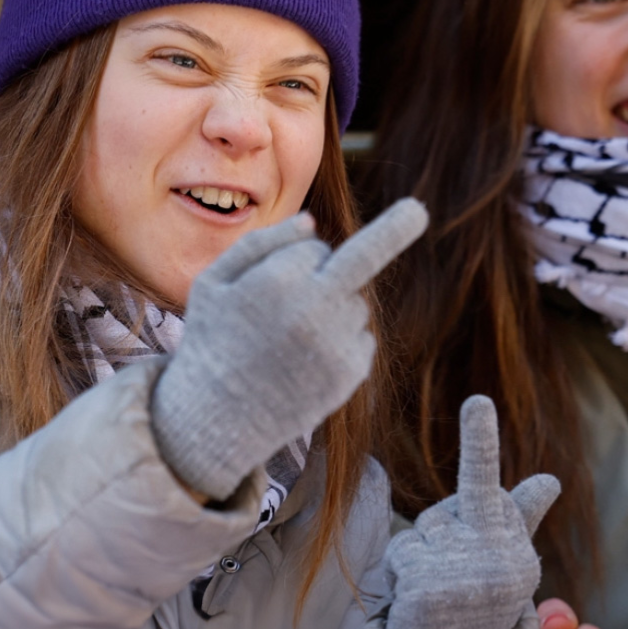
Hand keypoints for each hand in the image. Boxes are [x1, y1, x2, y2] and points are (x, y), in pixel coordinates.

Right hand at [151, 198, 427, 501]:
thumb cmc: (211, 340)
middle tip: (417, 210)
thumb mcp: (212, 283)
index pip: (311, 247)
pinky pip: (360, 335)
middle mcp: (314, 308)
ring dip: (333, 307)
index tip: (263, 287)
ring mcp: (337, 342)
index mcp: (276, 280)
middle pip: (358, 260)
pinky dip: (339, 339)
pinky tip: (304, 362)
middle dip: (395, 230)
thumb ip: (259, 244)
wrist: (217, 417)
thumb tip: (314, 225)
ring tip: (288, 342)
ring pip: (355, 301)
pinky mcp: (352, 372)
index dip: (288, 263)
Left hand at [384, 395, 557, 628]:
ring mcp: (461, 571)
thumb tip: (551, 480)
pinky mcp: (429, 585)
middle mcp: (496, 556)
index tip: (477, 400)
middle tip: (466, 493)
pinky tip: (421, 600)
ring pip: (419, 532)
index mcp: (514, 545)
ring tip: (438, 589)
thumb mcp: (501, 556)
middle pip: (448, 507)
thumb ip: (518, 515)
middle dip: (450, 505)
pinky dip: (403, 574)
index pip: (497, 489)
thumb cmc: (479, 598)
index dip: (480, 439)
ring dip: (418, 556)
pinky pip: (401, 554)